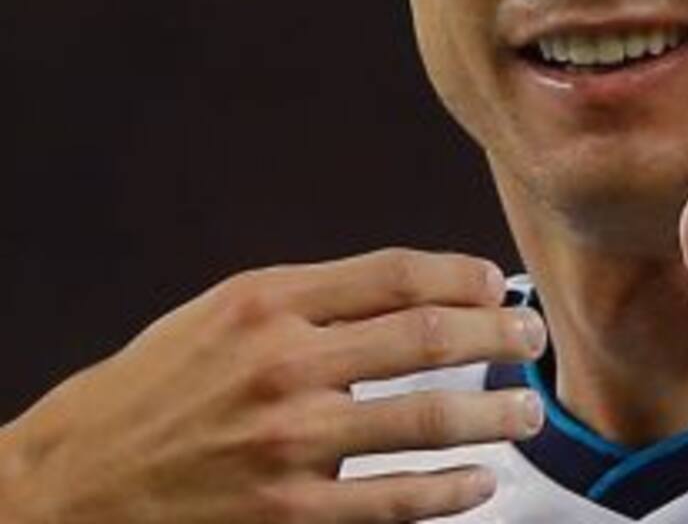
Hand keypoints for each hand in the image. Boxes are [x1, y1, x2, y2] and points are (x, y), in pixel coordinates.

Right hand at [0, 248, 546, 521]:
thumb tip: (409, 295)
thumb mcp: (224, 314)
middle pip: (424, 335)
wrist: (70, 486)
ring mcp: (288, 443)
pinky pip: (391, 500)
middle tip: (532, 337)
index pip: (395, 273)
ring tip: (527, 412)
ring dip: (491, 413)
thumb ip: (312, 300)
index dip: (461, 274)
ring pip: (423, 418)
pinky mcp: (287, 513)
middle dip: (497, 333)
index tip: (496, 282)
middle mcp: (284, 363)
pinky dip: (447, 491)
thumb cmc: (155, 387)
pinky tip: (480, 484)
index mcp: (269, 301)